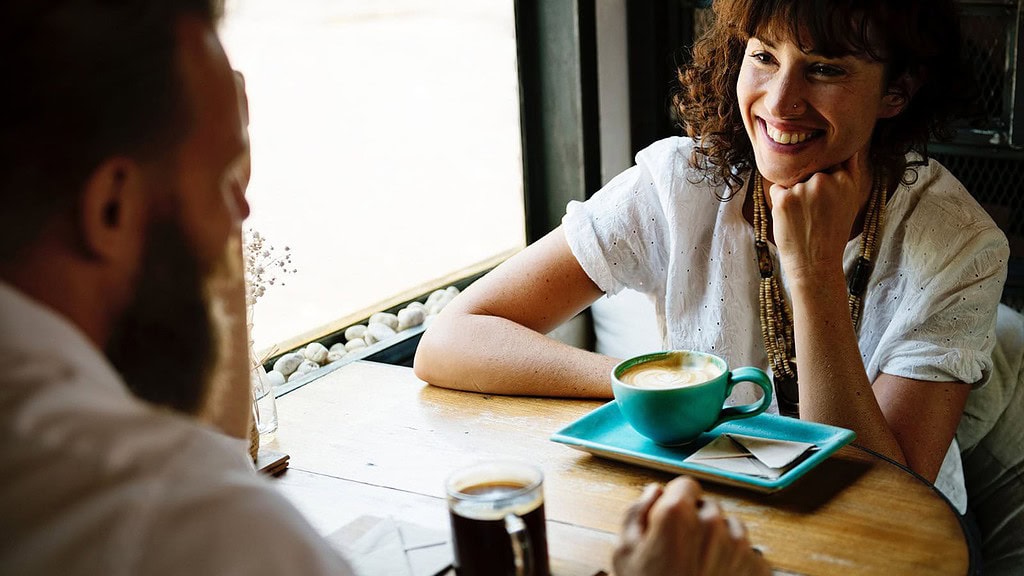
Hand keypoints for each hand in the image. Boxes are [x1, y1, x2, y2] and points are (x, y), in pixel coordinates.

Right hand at [613, 476, 769, 575]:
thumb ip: (637, 513)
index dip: (675, 499)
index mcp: (678, 514)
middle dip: (695, 522)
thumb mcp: (625, 553)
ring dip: (717, 540)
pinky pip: (747, 552)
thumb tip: (651, 493)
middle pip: (707, 506)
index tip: (671, 514)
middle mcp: (713, 523)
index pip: (685, 484)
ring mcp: (739, 545)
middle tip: (681, 550)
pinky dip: (734, 561)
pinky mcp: (757, 566)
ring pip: (730, 528)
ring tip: (699, 568)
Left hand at [768, 150, 870, 282]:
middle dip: (807, 184)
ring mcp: (803, 188)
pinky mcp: (784, 198)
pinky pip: (777, 189)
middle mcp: (825, 180)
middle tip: (813, 212)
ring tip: (803, 217)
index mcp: (845, 180)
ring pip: (792, 179)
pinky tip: (791, 218)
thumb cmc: (832, 233)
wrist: (816, 263)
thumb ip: (848, 173)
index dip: (823, 174)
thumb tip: (848, 148)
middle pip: (808, 169)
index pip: (829, 160)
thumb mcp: (850, 201)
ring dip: (793, 193)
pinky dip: (780, 201)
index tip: (823, 194)